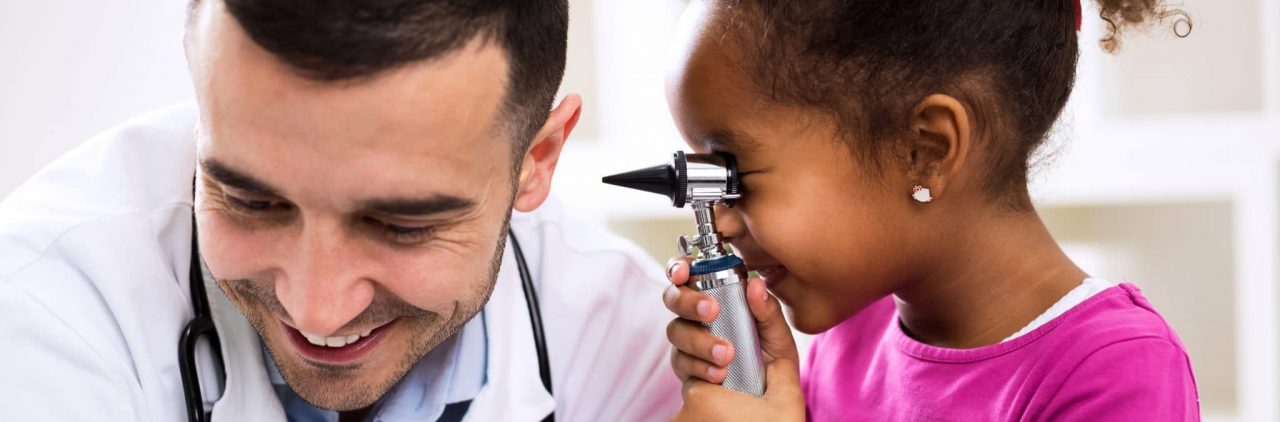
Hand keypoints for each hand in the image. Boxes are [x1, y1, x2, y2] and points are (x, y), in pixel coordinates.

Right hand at [663, 256, 803, 420]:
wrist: (768, 394)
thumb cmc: (771, 355)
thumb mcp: (777, 332)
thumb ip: (767, 309)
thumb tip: (756, 284)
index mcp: (715, 296)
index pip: (688, 273)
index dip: (679, 268)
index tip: (684, 272)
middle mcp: (695, 316)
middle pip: (673, 298)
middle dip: (688, 302)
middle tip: (711, 311)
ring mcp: (688, 341)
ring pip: (676, 331)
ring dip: (699, 341)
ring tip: (725, 355)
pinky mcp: (686, 367)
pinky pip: (682, 362)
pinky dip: (700, 367)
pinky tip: (718, 373)